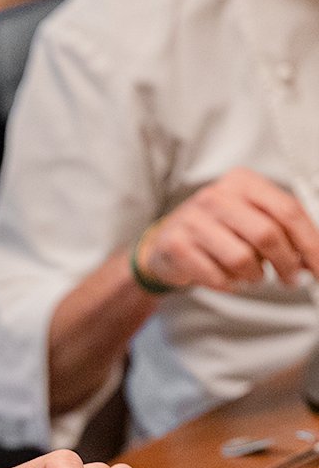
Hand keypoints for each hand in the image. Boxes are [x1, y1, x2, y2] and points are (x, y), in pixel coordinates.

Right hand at [137, 167, 318, 290]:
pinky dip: (229, 285)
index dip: (310, 243)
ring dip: (254, 276)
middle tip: (290, 278)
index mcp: (242, 182)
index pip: (287, 210)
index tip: (318, 267)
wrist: (165, 242)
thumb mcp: (250, 218)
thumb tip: (312, 259)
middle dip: (286, 263)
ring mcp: (193, 220)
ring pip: (242, 259)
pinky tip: (227, 279)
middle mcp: (216, 196)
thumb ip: (282, 230)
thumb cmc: (216, 230)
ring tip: (251, 276)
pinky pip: (216, 276)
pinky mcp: (176, 245)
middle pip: (267, 235)